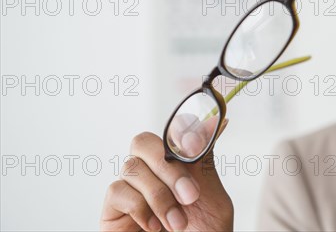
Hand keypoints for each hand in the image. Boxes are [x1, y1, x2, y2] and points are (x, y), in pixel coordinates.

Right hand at [100, 120, 231, 231]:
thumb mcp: (212, 199)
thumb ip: (205, 162)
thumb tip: (216, 121)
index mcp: (176, 165)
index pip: (170, 134)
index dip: (181, 131)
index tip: (197, 142)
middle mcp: (151, 173)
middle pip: (143, 141)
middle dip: (168, 166)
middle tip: (191, 195)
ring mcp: (130, 189)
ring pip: (132, 167)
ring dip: (160, 195)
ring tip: (177, 223)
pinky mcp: (112, 210)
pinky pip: (118, 190)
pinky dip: (140, 207)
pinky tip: (154, 226)